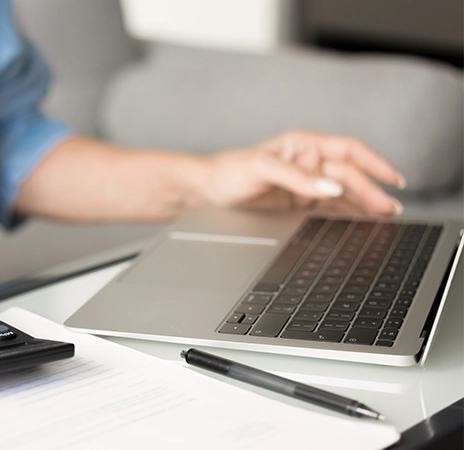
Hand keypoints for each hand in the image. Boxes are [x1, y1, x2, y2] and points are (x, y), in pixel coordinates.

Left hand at [197, 130, 404, 213]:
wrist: (207, 191)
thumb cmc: (229, 170)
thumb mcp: (260, 168)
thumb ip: (296, 178)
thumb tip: (330, 188)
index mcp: (304, 145)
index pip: (349, 150)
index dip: (374, 162)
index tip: (393, 178)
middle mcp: (309, 162)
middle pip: (350, 176)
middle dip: (372, 191)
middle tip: (389, 209)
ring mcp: (306, 183)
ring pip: (344, 193)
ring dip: (363, 205)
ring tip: (383, 218)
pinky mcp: (299, 202)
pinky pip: (329, 208)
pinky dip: (346, 215)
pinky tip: (359, 223)